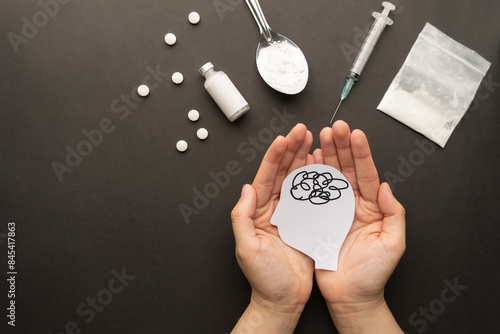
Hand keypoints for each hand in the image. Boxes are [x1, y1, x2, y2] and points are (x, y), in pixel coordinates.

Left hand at [231, 124, 314, 332]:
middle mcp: (274, 209)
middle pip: (283, 172)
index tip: (284, 139)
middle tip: (302, 131)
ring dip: (304, 159)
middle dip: (292, 150)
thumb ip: (241, 217)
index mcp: (258, 211)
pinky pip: (312, 196)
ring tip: (313, 140)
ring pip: (298, 180)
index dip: (275, 157)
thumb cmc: (263, 278)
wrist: (282, 299)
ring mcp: (291, 214)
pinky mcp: (306, 223)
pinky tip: (322, 166)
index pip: (266, 177)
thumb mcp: (246, 248)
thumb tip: (246, 189)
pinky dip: (317, 180)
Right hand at [313, 121, 405, 332]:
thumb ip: (395, 214)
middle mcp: (352, 204)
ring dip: (325, 156)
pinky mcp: (317, 219)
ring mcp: (334, 210)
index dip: (361, 153)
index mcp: (372, 207)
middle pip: (347, 169)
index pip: (367, 173)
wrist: (350, 296)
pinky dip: (309, 177)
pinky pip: (312, 195)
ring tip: (319, 136)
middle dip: (341, 147)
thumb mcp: (393, 244)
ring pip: (329, 177)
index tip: (355, 134)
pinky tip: (306, 161)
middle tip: (335, 127)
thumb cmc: (373, 274)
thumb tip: (388, 187)